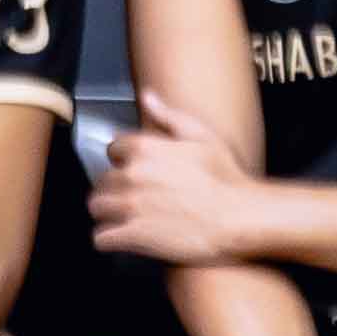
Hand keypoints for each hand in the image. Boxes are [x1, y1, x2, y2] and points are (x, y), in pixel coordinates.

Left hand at [87, 89, 265, 267]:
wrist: (240, 217)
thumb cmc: (227, 179)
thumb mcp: (202, 136)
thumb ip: (168, 115)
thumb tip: (147, 96)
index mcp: (145, 149)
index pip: (113, 149)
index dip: (122, 160)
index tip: (132, 169)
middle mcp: (132, 175)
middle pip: (103, 180)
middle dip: (114, 188)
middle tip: (131, 197)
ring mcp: (130, 206)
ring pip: (96, 207)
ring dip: (106, 212)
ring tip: (122, 218)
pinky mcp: (133, 235)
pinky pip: (102, 238)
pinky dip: (108, 239)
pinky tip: (120, 238)